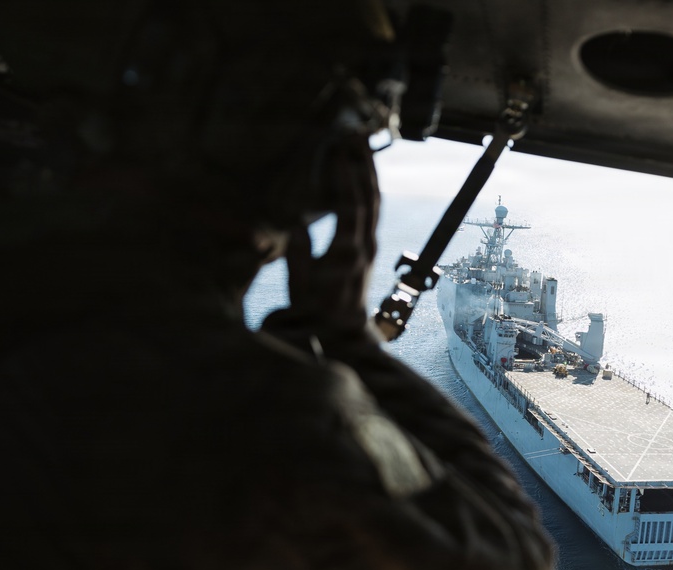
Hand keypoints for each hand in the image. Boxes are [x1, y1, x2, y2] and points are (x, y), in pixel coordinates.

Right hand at [281, 133, 379, 339]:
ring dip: (368, 170)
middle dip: (361, 164)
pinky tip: (362, 170)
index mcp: (346, 253)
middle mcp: (365, 245)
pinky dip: (369, 185)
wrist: (346, 333)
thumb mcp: (300, 292)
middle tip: (353, 134)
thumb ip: (298, 260)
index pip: (349, 207)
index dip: (344, 178)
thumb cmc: (317, 314)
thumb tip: (297, 227)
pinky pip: (373, 208)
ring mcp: (371, 244)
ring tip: (360, 143)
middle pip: (368, 196)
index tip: (337, 150)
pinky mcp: (370, 246)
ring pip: (374, 200)